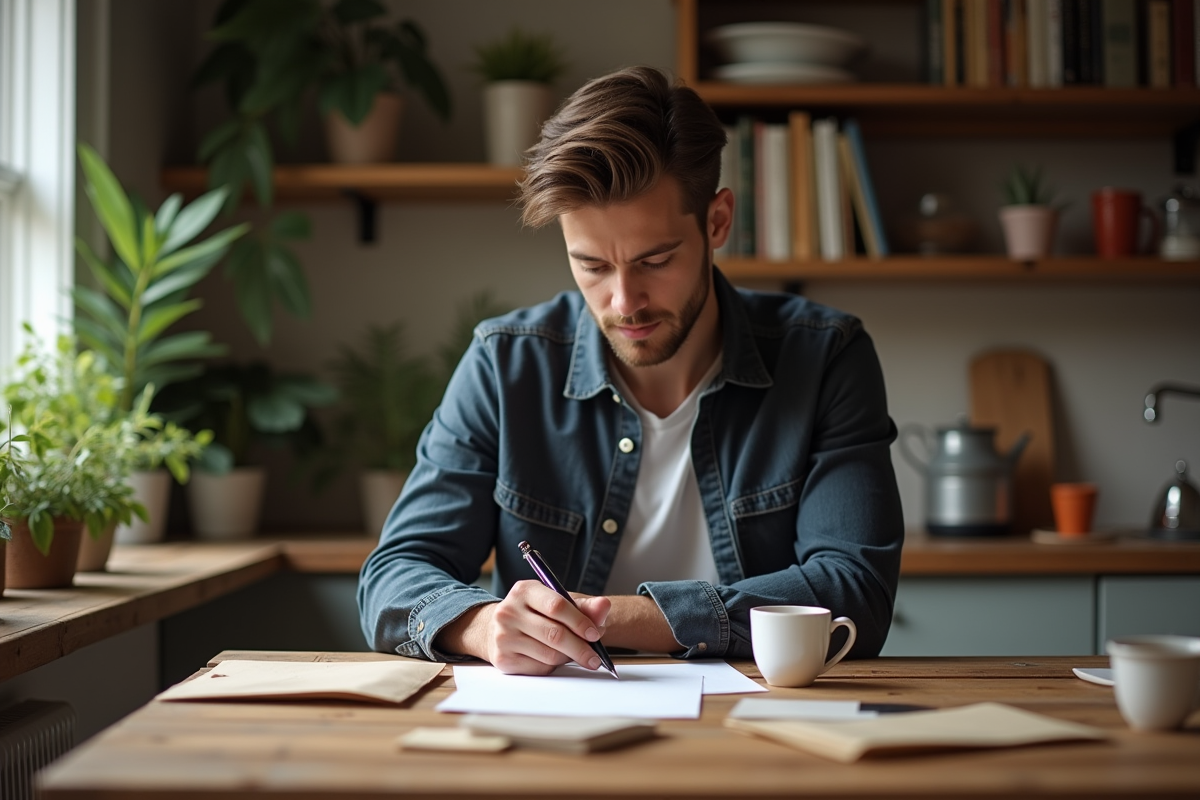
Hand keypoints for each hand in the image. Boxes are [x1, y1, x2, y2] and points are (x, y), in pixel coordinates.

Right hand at [452, 580, 611, 674]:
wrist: (496, 629)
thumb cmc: (535, 614)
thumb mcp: (557, 603)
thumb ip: (584, 606)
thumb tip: (605, 606)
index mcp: (524, 590)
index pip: (557, 605)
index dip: (580, 621)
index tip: (595, 634)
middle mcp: (509, 611)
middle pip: (554, 634)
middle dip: (581, 648)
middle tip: (595, 658)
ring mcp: (503, 636)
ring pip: (549, 654)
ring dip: (568, 658)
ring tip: (574, 654)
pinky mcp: (503, 659)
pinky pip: (539, 668)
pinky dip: (553, 666)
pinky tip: (553, 658)